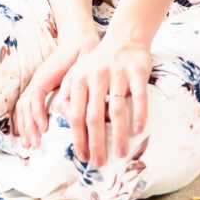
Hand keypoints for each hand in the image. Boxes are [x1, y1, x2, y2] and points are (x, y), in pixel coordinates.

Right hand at [12, 26, 99, 149]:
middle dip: (28, 126)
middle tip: (36, 145)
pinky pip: (26, 106)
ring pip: (23, 107)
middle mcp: (38, 79)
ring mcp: (36, 83)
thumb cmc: (83, 51)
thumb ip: (74, 86)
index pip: (36, 95)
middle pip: (25, 104)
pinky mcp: (40, 88)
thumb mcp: (83, 67)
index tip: (45, 130)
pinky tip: (28, 135)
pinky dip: (24, 121)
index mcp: (46, 73)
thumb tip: (69, 110)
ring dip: (24, 127)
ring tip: (30, 145)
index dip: (38, 114)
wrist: (79, 38)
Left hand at [54, 38, 150, 168]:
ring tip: (120, 153)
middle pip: (93, 116)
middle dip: (96, 143)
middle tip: (99, 163)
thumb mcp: (79, 72)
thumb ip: (69, 94)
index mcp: (79, 79)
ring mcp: (117, 73)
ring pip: (116, 110)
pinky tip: (138, 130)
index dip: (78, 138)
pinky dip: (138, 114)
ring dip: (118, 135)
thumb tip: (60, 120)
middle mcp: (96, 77)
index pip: (75, 114)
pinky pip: (138, 96)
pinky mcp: (137, 71)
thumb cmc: (100, 61)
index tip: (83, 157)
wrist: (125, 36)